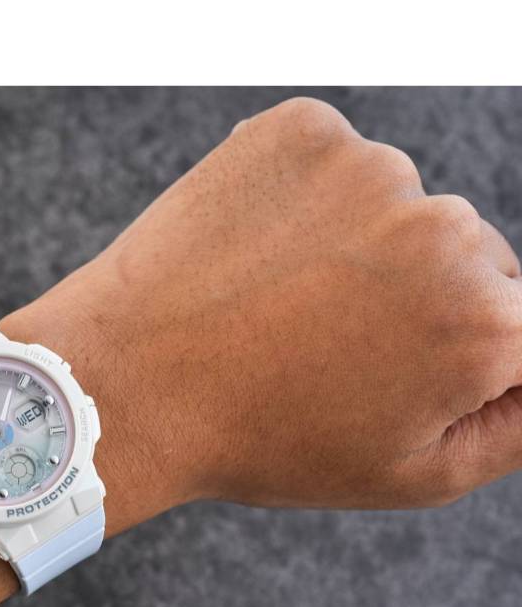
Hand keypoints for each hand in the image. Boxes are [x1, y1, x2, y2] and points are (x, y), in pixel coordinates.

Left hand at [0, 97, 521, 533]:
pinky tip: (253, 255)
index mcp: (488, 324)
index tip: (389, 362)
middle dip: (416, 298)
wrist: (125, 384)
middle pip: (469, 257)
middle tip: (320, 344)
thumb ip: (518, 425)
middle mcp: (445, 230)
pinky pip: (331, 166)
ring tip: (276, 303)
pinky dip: (304, 201)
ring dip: (357, 245)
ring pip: (397, 207)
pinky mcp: (301, 132)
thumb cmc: (261, 440)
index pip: (520, 325)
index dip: (453, 354)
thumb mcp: (410, 474)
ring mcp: (368, 168)